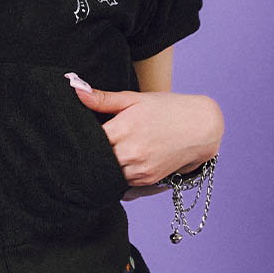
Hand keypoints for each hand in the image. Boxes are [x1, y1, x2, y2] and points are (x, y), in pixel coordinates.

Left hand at [71, 84, 223, 185]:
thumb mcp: (134, 99)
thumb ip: (103, 98)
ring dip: (101, 168)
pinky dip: (116, 176)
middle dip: (87, 155)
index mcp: (123, 129)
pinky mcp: (147, 180)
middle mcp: (130, 153)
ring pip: (107, 175)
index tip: (72, 136)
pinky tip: (115, 165)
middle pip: (95, 161)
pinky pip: (121, 184)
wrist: (201, 127)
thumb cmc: (166, 109)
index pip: (87, 141)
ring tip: (99, 157)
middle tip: (79, 150)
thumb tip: (74, 88)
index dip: (77, 139)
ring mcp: (139, 169)